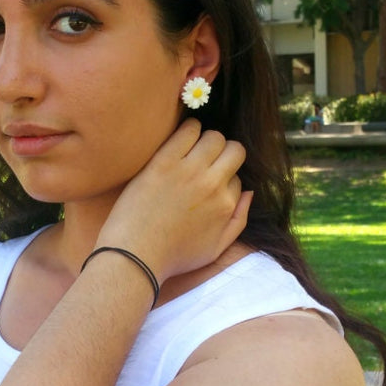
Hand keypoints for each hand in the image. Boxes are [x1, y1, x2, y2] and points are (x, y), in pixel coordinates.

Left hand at [97, 119, 251, 283]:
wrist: (135, 256)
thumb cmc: (173, 256)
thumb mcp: (215, 249)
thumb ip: (239, 220)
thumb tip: (250, 191)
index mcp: (225, 205)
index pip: (237, 177)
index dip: (224, 178)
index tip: (207, 183)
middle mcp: (213, 186)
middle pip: (234, 150)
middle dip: (224, 153)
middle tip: (205, 160)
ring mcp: (189, 172)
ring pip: (214, 137)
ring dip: (206, 140)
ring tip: (191, 149)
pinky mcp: (165, 162)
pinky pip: (188, 130)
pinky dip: (188, 128)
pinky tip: (180, 138)